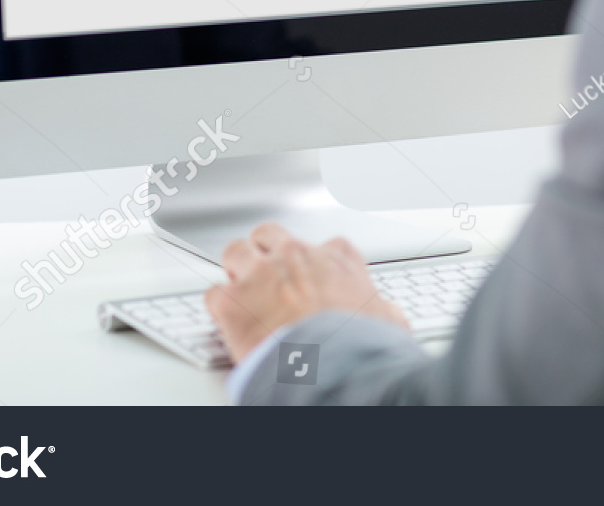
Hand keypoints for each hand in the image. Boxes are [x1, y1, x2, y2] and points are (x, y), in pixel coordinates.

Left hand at [204, 223, 408, 362]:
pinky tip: (226, 319)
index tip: (312, 279)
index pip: (323, 245)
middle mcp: (295, 255)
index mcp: (335, 257)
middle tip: (267, 276)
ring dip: (237, 270)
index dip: (314, 263)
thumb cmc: (361, 345)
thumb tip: (389, 316)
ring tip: (241, 291)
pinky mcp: (232, 300)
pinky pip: (214, 293)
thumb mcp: (388, 321)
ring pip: (235, 252)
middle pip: (269, 235)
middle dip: (265, 252)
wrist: (331, 367)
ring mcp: (260, 274)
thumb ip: (383, 308)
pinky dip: (219, 306)